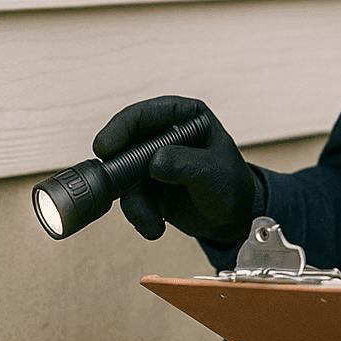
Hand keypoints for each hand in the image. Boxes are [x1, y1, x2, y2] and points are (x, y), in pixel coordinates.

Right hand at [93, 96, 259, 243]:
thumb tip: (155, 162)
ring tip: (151, 222)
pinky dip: (139, 215)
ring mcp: (152, 161)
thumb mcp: (213, 173)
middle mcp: (164, 136)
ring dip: (134, 203)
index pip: (146, 114)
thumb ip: (186, 164)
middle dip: (119, 171)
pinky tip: (155, 226)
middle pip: (125, 144)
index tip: (106, 147)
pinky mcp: (147, 186)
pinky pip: (130, 197)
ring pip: (123, 176)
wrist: (234, 219)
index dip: (122, 127)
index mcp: (184, 117)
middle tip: (116, 188)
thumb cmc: (232, 186)